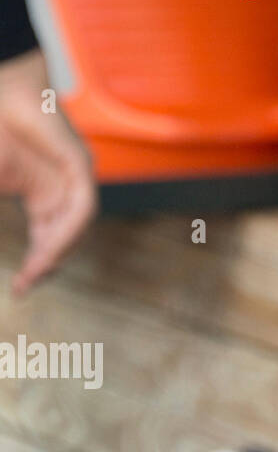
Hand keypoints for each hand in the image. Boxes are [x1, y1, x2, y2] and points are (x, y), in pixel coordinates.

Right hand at [0, 50, 97, 295]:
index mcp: (40, 191)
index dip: (36, 262)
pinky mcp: (79, 162)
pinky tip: (50, 248)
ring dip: (58, 251)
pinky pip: (83, 205)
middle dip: (48, 262)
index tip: (20, 289)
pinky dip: (69, 229)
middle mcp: (62, 186)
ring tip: (36, 273)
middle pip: (65, 235)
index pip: (47, 236)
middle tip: (26, 286)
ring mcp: (74, 174)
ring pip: (77, 224)